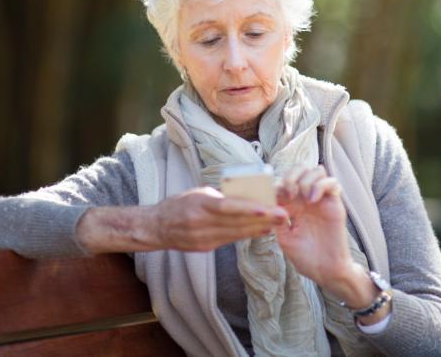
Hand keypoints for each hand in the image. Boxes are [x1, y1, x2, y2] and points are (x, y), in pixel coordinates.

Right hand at [76, 187, 287, 253]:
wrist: (156, 227)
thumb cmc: (179, 204)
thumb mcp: (197, 193)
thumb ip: (219, 196)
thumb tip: (246, 194)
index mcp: (198, 205)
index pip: (227, 207)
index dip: (248, 209)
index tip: (268, 208)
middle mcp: (200, 224)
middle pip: (236, 222)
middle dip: (262, 219)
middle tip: (284, 215)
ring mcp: (203, 238)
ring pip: (237, 233)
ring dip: (259, 228)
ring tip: (279, 223)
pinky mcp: (205, 248)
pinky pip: (231, 240)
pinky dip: (248, 235)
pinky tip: (263, 231)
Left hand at [274, 166, 353, 287]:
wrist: (325, 271)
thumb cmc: (305, 257)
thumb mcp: (284, 239)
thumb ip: (277, 220)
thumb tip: (272, 201)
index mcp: (291, 206)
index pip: (284, 181)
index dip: (277, 183)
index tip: (274, 197)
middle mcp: (306, 199)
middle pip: (300, 169)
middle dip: (292, 175)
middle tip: (289, 193)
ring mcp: (321, 200)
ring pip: (316, 170)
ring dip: (306, 180)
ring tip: (304, 198)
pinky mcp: (335, 204)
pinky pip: (332, 183)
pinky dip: (321, 185)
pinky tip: (313, 200)